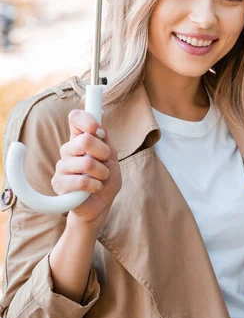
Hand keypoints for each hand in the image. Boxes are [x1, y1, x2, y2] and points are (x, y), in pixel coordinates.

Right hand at [51, 109, 121, 229]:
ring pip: (87, 162)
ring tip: (100, 179)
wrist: (101, 205)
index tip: (100, 133)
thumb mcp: (111, 155)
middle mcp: (68, 150)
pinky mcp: (59, 183)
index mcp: (79, 139)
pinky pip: (82, 181)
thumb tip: (101, 112)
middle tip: (105, 164)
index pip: (75, 117)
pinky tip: (94, 188)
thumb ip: (104, 137)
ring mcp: (61, 166)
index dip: (89, 121)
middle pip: (85, 140)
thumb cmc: (106, 179)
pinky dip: (96, 186)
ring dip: (102, 173)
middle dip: (104, 154)